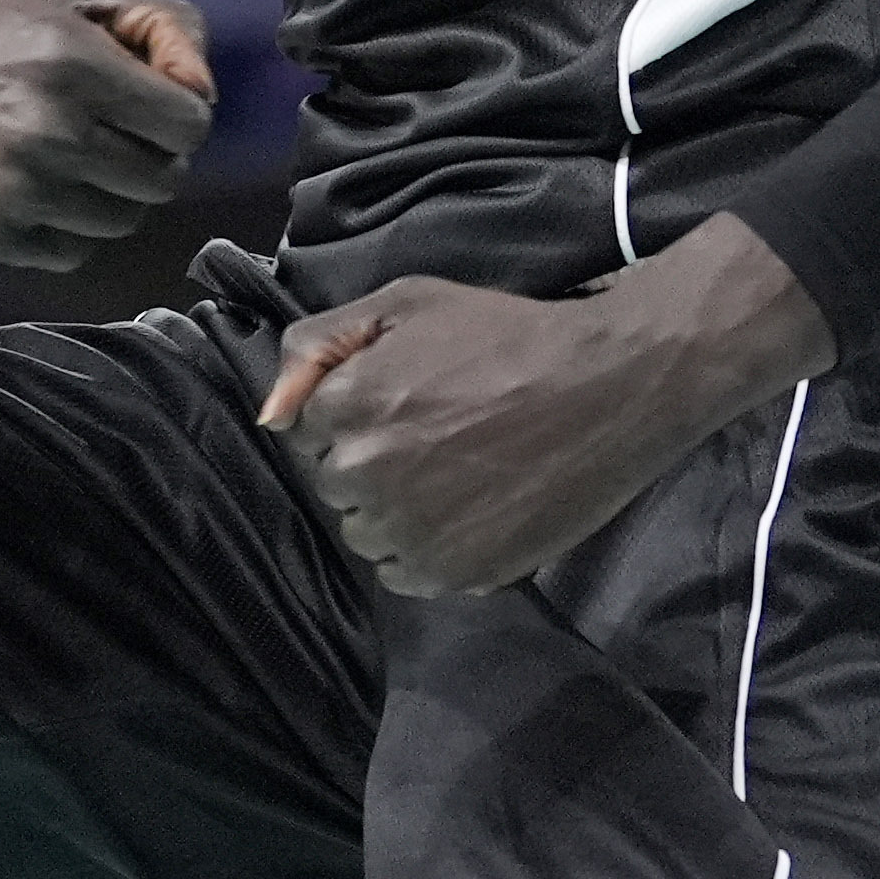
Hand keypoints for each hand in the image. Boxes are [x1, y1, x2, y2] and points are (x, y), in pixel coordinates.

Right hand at [0, 0, 214, 267]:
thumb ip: (163, 25)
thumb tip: (203, 92)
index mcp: (73, 63)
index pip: (189, 123)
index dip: (174, 108)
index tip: (141, 98)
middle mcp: (45, 132)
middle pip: (163, 180)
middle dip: (145, 151)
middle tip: (101, 125)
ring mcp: (13, 192)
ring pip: (122, 221)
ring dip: (107, 191)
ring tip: (62, 151)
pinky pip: (72, 252)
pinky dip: (63, 224)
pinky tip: (25, 181)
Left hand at [257, 217, 830, 595]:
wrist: (608, 386)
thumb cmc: (503, 335)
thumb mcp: (403, 304)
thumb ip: (317, 346)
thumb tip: (271, 414)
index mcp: (348, 406)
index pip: (303, 430)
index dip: (349, 412)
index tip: (397, 398)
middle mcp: (368, 474)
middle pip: (332, 483)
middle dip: (366, 459)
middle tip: (432, 431)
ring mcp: (412, 530)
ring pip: (364, 532)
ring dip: (391, 509)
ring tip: (451, 471)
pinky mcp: (457, 573)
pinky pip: (403, 574)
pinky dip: (424, 549)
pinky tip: (466, 508)